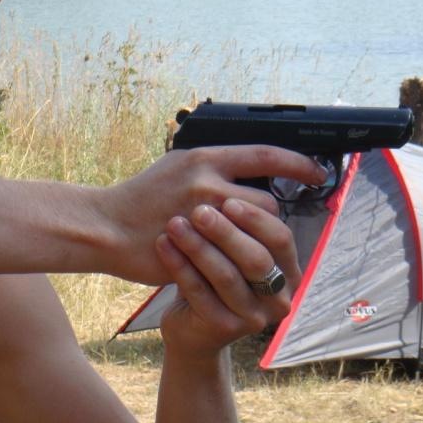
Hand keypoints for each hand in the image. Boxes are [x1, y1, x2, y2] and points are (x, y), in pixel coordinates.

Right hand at [103, 146, 325, 284]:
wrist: (105, 226)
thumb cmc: (139, 198)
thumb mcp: (176, 168)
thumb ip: (212, 168)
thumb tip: (247, 170)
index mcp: (203, 159)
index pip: (265, 155)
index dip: (297, 164)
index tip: (317, 173)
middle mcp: (206, 183)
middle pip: (265, 202)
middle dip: (266, 219)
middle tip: (259, 229)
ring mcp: (201, 218)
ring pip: (253, 234)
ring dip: (254, 243)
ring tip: (243, 248)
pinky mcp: (196, 249)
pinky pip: (233, 260)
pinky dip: (240, 264)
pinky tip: (237, 266)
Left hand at [154, 196, 300, 355]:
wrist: (190, 325)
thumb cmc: (213, 276)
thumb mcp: (234, 249)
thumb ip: (244, 221)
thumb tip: (247, 167)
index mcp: (289, 272)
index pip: (281, 238)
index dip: (256, 217)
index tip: (227, 198)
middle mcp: (280, 298)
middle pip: (257, 258)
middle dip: (227, 231)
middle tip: (199, 210)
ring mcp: (254, 317)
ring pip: (227, 275)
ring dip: (199, 246)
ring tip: (174, 223)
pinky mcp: (223, 328)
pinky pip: (199, 291)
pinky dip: (180, 265)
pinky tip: (163, 245)